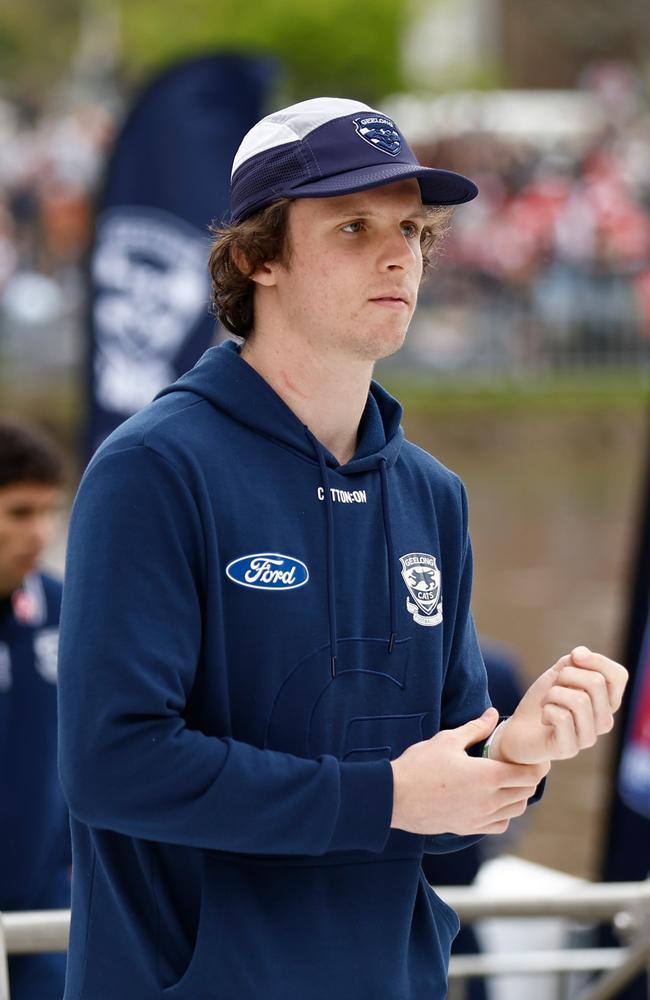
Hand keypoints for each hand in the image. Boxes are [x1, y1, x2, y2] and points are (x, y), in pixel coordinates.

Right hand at [389, 707, 549, 836]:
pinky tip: (495, 801)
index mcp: (488, 776)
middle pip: (526, 792)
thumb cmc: (420, 766)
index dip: (538, 765)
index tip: (538, 757)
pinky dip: (505, 814)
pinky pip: (500, 825)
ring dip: (519, 795)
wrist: (395, 797)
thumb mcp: (448, 740)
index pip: (529, 775)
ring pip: (516, 810)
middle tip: (524, 765)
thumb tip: (493, 714)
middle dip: (530, 778)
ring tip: (510, 781)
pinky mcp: (469, 828)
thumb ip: (476, 728)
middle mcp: (490, 800)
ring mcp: (480, 817)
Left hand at [490, 646, 627, 765]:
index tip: (574, 658)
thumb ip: (575, 661)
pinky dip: (546, 709)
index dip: (596, 660)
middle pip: (596, 683)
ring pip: (579, 700)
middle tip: (554, 686)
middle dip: (566, 675)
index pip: (619, 676)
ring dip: (553, 693)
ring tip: (546, 702)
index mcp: (607, 702)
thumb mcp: (559, 674)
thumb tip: (580, 655)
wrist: (519, 730)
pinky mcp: (569, 749)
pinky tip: (544, 718)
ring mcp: (588, 738)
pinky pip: (562, 717)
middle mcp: (604, 721)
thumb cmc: (544, 701)